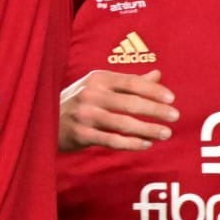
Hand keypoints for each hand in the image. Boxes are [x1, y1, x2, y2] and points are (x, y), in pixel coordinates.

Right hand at [59, 69, 177, 151]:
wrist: (44, 120)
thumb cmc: (79, 101)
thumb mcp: (100, 86)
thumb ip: (129, 82)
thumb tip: (158, 74)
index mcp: (99, 78)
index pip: (132, 82)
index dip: (153, 90)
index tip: (172, 98)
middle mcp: (91, 94)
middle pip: (130, 102)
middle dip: (156, 110)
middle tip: (175, 116)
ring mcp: (85, 115)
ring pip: (123, 123)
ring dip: (148, 129)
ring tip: (166, 133)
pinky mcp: (81, 134)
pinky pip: (112, 140)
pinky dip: (131, 143)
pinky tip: (146, 144)